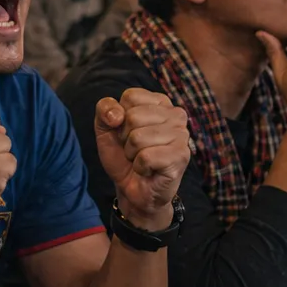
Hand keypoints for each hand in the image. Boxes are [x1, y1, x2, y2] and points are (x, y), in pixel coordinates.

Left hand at [94, 88, 188, 229]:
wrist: (132, 190)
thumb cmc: (123, 157)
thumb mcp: (106, 129)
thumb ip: (105, 110)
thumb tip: (117, 115)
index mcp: (160, 102)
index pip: (131, 96)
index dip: (120, 118)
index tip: (127, 133)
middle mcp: (176, 114)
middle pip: (133, 117)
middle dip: (125, 138)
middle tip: (135, 150)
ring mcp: (182, 135)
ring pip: (138, 137)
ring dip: (132, 154)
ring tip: (141, 160)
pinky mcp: (181, 156)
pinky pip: (146, 157)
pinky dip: (140, 167)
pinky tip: (148, 170)